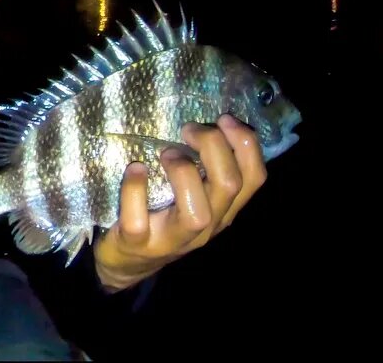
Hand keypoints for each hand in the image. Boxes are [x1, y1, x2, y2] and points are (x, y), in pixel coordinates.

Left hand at [94, 114, 267, 290]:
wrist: (127, 262)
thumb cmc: (163, 216)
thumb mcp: (195, 196)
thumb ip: (207, 169)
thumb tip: (213, 124)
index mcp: (224, 210)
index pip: (255, 179)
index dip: (246, 144)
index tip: (224, 119)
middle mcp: (207, 227)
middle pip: (229, 186)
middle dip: (213, 147)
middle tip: (188, 130)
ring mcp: (172, 239)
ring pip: (197, 213)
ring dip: (183, 173)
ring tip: (166, 153)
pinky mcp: (138, 243)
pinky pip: (138, 220)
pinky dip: (134, 190)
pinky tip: (135, 169)